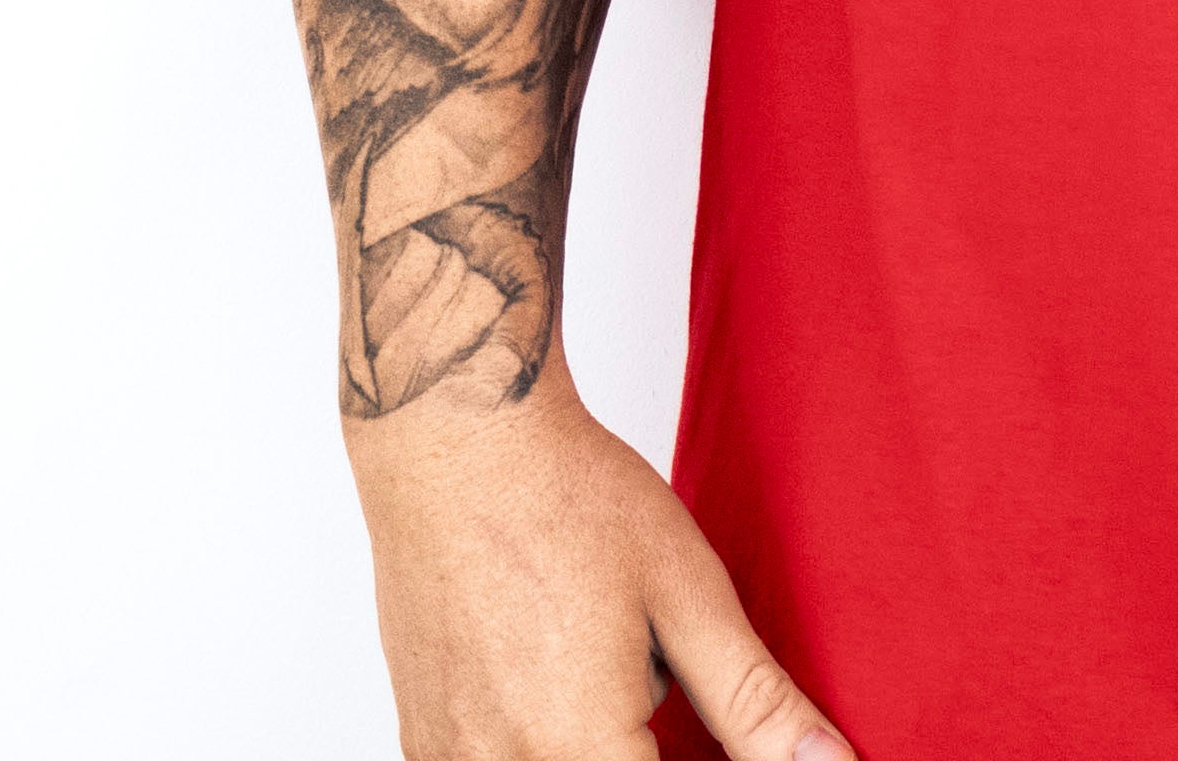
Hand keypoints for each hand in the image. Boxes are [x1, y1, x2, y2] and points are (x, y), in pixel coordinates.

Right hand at [349, 380, 853, 759]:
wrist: (458, 447)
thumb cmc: (572, 503)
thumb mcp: (690, 597)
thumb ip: (754, 703)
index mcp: (581, 749)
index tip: (694, 700)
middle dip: (642, 741)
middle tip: (641, 650)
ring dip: (591, 738)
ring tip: (593, 649)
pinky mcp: (422, 744)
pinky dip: (539, 733)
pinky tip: (544, 663)